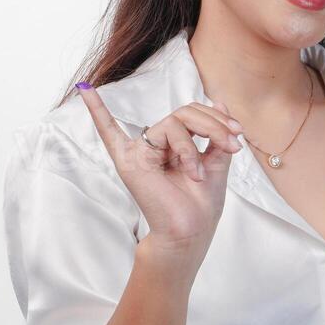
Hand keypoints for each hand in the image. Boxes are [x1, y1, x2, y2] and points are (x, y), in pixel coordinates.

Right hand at [76, 83, 243, 258]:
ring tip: (198, 172)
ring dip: (194, 143)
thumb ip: (216, 135)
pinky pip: (109, 131)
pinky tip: (85, 91)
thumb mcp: (216, 163)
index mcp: (173, 146)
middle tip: (232, 145)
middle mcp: (155, 145)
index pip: (190, 115)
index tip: (238, 132)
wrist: (190, 233)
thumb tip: (220, 101)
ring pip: (173, 121)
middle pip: (185, 113)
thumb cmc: (200, 206)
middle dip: (214, 124)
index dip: (215, 117)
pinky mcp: (131, 160)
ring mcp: (140, 151)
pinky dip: (96, 110)